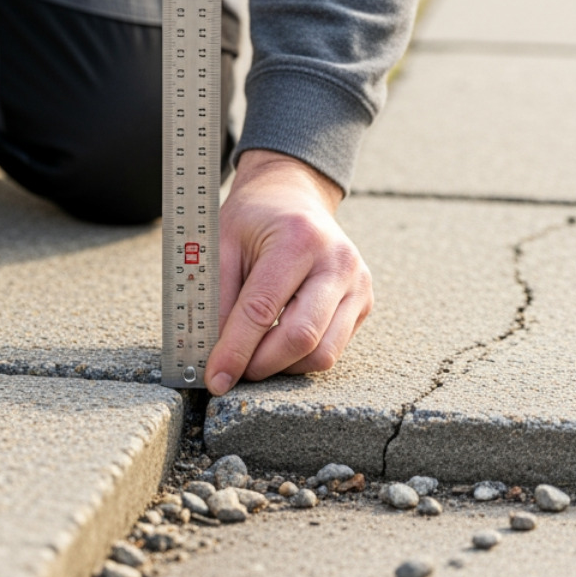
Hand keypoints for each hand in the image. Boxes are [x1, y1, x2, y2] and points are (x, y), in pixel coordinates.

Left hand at [206, 150, 373, 395]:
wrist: (293, 196)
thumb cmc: (252, 220)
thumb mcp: (221, 245)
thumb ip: (216, 299)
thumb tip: (211, 356)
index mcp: (299, 239)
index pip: (263, 310)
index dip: (235, 351)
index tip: (215, 380)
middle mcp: (338, 262)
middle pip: (302, 338)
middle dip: (261, 365)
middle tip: (233, 370)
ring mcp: (358, 284)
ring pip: (323, 354)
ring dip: (283, 367)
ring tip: (255, 355)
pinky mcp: (364, 302)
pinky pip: (333, 349)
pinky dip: (300, 357)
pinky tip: (278, 342)